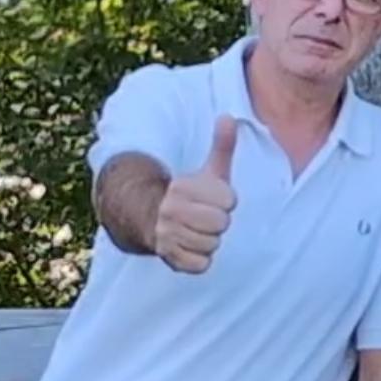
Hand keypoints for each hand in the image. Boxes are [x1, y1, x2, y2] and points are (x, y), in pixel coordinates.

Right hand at [154, 116, 236, 273]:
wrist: (150, 219)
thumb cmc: (190, 194)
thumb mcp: (206, 170)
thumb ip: (221, 146)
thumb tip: (229, 116)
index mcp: (182, 186)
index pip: (229, 201)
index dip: (226, 201)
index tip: (214, 199)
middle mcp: (171, 211)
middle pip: (222, 224)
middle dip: (218, 222)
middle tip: (205, 216)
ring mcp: (168, 235)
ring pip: (212, 245)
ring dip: (210, 240)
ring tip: (197, 230)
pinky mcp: (168, 258)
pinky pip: (202, 264)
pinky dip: (201, 259)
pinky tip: (192, 246)